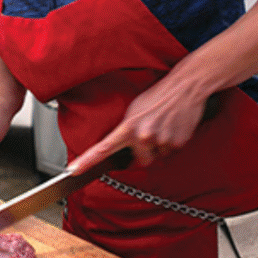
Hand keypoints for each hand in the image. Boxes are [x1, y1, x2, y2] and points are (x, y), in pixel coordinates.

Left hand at [69, 81, 220, 172]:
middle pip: (141, 160)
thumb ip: (127, 129)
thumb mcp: (135, 109)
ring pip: (157, 156)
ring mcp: (160, 141)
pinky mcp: (177, 143)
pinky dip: (172, 143)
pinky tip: (173, 127)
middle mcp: (143, 136)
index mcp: (128, 126)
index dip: (87, 161)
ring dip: (160, 146)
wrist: (185, 87)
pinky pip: (171, 152)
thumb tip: (123, 145)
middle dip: (145, 152)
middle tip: (151, 132)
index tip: (73, 170)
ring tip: (164, 126)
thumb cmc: (158, 96)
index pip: (103, 148)